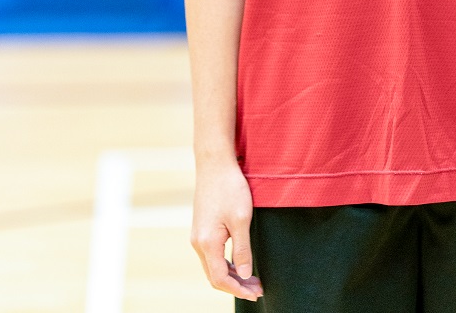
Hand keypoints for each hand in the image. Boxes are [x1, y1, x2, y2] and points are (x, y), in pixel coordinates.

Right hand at [190, 158, 263, 300]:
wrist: (214, 163)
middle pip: (215, 276)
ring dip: (232, 275)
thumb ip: (243, 249)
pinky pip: (212, 255)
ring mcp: (197, 235)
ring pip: (212, 266)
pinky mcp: (201, 228)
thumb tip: (245, 275)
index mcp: (207, 243)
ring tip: (253, 279)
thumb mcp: (242, 219)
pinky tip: (240, 262)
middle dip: (236, 286)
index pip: (220, 279)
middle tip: (258, 289)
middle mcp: (198, 243)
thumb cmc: (230, 188)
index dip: (238, 290)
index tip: (256, 293)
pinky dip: (226, 263)